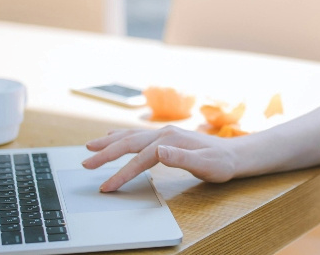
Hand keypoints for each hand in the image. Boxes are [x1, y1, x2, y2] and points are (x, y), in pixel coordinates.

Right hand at [82, 126, 239, 190]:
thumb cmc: (220, 163)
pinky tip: (111, 137)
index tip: (107, 187)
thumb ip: (181, 158)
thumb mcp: (205, 164)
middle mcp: (164, 133)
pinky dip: (120, 136)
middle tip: (86, 164)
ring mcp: (163, 133)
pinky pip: (136, 135)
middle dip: (106, 154)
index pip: (140, 158)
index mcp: (170, 140)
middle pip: (129, 142)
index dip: (122, 173)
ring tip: (89, 148)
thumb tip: (158, 151)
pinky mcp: (164, 137)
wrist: (233, 154)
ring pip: (130, 136)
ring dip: (109, 143)